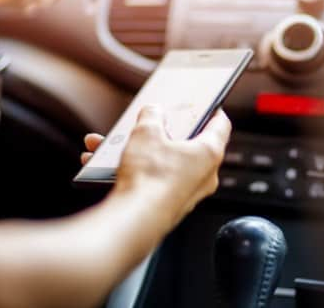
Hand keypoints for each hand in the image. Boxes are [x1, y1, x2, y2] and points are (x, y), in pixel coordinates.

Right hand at [82, 105, 231, 227]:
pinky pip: (150, 180)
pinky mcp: (167, 205)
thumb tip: (153, 112)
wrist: (134, 220)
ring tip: (112, 145)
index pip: (220, 124)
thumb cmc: (150, 179)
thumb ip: (151, 117)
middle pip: (187, 144)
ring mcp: (186, 193)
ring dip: (137, 151)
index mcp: (209, 153)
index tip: (206, 103)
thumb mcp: (146, 133)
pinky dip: (132, 170)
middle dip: (162, 132)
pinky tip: (103, 165)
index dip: (212, 109)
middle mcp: (203, 175)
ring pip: (162, 163)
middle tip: (151, 122)